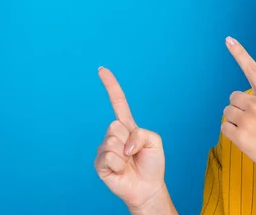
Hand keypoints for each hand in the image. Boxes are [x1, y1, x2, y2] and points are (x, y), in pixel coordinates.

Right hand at [94, 67, 166, 209]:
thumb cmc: (152, 163)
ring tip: (128, 162)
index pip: (118, 102)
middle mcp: (114, 134)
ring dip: (125, 154)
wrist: (147, 186)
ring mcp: (105, 148)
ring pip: (111, 141)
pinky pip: (108, 157)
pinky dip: (119, 165)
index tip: (101, 69)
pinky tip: (121, 170)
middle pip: (114, 125)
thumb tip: (122, 144)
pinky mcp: (99, 163)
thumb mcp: (155, 141)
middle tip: (134, 152)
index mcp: (128, 125)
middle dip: (128, 139)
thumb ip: (141, 134)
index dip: (111, 86)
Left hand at [222, 36, 255, 180]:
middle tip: (253, 120)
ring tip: (251, 130)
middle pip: (232, 97)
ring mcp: (248, 121)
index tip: (228, 39)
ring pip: (227, 112)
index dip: (239, 53)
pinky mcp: (240, 136)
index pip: (252, 69)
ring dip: (234, 120)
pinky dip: (231, 132)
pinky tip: (245, 138)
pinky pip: (224, 127)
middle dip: (238, 107)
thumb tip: (240, 97)